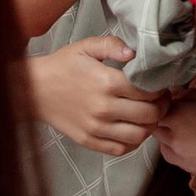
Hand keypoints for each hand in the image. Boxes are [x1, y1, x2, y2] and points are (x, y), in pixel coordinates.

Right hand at [28, 37, 162, 155]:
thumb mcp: (86, 47)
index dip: (161, 89)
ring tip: (149, 116)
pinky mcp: (88, 141)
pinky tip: (133, 130)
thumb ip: (113, 45)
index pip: (149, 91)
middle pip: (149, 115)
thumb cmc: (63, 66)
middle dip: (162, 108)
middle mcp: (104, 108)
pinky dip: (133, 142)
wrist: (34, 90)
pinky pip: (120, 149)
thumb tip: (134, 53)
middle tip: (162, 101)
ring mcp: (96, 128)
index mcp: (107, 82)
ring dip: (150, 127)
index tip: (161, 86)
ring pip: (139, 136)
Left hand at [157, 90, 195, 183]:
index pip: (155, 112)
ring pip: (167, 151)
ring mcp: (185, 162)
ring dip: (172, 141)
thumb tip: (174, 96)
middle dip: (164, 124)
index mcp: (176, 119)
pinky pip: (183, 163)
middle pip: (158, 132)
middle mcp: (174, 143)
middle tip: (181, 117)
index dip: (162, 107)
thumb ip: (189, 95)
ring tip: (191, 134)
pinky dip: (186, 155)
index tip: (172, 102)